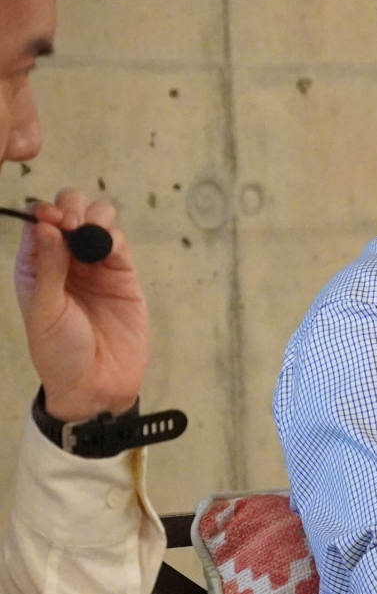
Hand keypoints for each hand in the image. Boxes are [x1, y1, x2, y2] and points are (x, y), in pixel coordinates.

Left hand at [13, 188, 148, 421]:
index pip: (40, 222)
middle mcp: (64, 261)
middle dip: (72, 209)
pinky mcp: (123, 277)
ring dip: (96, 217)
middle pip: (69, 212)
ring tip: (94, 233)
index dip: (47, 212)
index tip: (55, 220)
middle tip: (75, 225)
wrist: (96, 385)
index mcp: (36, 266)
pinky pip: (119, 244)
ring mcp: (95, 267)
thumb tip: (47, 225)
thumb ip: (47, 266)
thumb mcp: (45, 309)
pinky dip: (115, 237)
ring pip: (97, 221)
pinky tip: (109, 248)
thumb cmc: (59, 352)